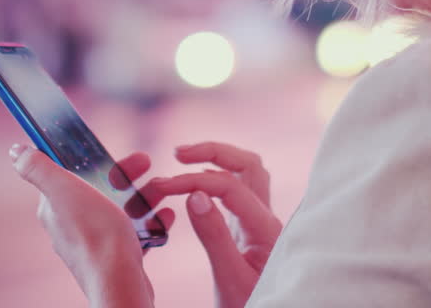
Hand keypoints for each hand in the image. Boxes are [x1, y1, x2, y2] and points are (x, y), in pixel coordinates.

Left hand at [10, 144, 175, 307]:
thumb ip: (38, 169)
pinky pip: (136, 232)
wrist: (120, 282)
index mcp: (56, 208)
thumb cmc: (94, 235)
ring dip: (143, 194)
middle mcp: (71, 226)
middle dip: (124, 174)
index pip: (69, 173)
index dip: (89, 157)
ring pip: (121, 208)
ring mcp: (95, 242)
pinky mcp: (116, 256)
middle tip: (145, 162)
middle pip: (99, 188)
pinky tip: (164, 216)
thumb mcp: (63, 190)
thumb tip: (15, 151)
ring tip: (162, 188)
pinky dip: (152, 221)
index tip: (109, 149)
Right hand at [144, 142, 282, 307]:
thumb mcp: (229, 278)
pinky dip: (216, 179)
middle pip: (248, 165)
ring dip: (218, 160)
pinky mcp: (249, 233)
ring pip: (246, 175)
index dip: (194, 180)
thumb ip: (214, 236)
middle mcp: (267, 221)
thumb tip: (194, 195)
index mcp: (266, 229)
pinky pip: (237, 193)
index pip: (230, 186)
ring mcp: (259, 225)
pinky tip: (196, 185)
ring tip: (184, 159)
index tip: (163, 186)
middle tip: (178, 153)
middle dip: (214, 152)